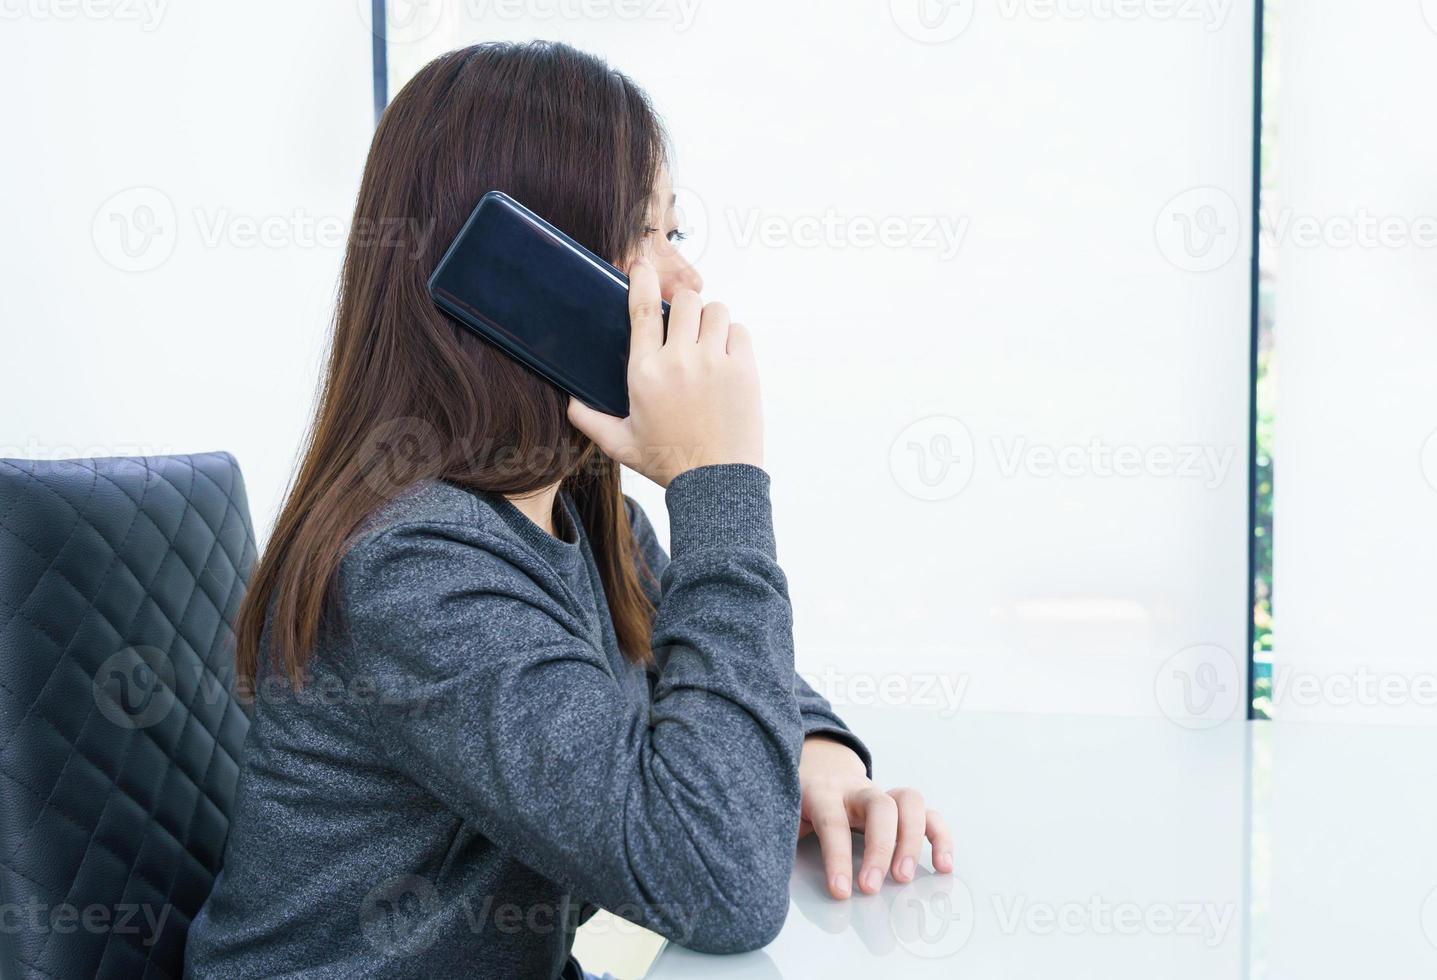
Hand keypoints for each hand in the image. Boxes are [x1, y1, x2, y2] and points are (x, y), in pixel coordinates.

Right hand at [567, 247, 762, 487]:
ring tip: (708, 341)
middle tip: (686, 324)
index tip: (644, 265)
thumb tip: (569, 403)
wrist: (715, 483)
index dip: (642, 279)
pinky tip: (726, 356)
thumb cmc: (668, 463)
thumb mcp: (621, 445)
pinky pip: (740, 331)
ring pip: (716, 310)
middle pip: (686, 300)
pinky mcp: (744, 370)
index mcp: (645, 373)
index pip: (643, 309)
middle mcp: (679, 360)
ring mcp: (715, 362)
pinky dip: (733, 337)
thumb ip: (591, 421)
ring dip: (711, 319)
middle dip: (685, 306)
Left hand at [798, 736, 953, 899]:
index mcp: (822, 791)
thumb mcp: (783, 813)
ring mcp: (882, 792)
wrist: (817, 765)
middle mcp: (856, 789)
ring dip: (913, 841)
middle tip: (872, 887)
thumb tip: (773, 875)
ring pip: (909, 801)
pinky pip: (929, 813)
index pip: (833, 821)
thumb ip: (782, 836)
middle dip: (880, 849)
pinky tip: (943, 866)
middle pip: (879, 807)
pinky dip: (940, 838)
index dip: (837, 857)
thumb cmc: (800, 798)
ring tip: (905, 877)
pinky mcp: (900, 804)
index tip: (840, 891)